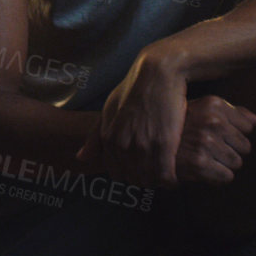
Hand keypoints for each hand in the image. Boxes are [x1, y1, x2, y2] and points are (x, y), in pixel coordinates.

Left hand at [78, 47, 188, 185]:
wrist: (158, 73)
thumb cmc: (133, 89)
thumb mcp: (108, 110)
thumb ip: (94, 136)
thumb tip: (80, 158)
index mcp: (108, 137)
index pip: (116, 173)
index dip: (130, 176)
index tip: (140, 173)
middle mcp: (122, 145)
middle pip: (133, 179)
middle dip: (144, 181)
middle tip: (156, 177)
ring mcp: (142, 145)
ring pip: (149, 180)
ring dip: (158, 182)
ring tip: (166, 178)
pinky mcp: (163, 144)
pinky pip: (165, 175)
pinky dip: (170, 180)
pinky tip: (175, 178)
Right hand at [174, 95, 255, 184]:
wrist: (147, 144)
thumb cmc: (178, 127)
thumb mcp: (204, 110)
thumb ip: (236, 115)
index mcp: (214, 104)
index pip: (247, 127)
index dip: (233, 135)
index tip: (216, 136)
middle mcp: (212, 121)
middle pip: (245, 147)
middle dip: (230, 151)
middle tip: (208, 149)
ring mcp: (206, 142)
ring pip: (236, 163)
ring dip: (223, 165)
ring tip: (204, 158)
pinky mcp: (200, 163)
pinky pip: (226, 177)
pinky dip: (215, 178)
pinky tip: (201, 170)